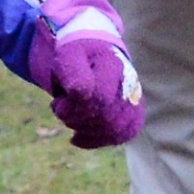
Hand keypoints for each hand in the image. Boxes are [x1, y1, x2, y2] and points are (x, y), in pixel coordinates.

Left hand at [28, 20, 144, 148]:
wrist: (96, 53)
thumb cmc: (78, 56)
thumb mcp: (67, 56)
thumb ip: (72, 72)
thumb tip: (79, 94)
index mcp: (112, 64)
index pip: (95, 95)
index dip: (72, 105)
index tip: (59, 100)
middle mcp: (129, 82)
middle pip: (104, 115)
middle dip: (76, 118)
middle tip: (61, 108)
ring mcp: (134, 100)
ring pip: (113, 129)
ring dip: (84, 129)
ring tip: (70, 118)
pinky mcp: (135, 115)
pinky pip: (121, 136)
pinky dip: (96, 140)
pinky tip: (77, 137)